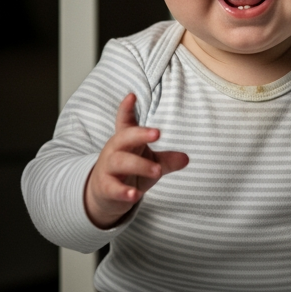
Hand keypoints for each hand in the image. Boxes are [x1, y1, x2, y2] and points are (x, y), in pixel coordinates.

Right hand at [84, 94, 189, 228]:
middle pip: (123, 137)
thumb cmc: (129, 172)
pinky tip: (134, 195)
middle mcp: (114, 151)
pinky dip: (124, 191)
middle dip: (139, 134)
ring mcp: (108, 169)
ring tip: (157, 171)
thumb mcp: (149, 163)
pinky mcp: (105, 188)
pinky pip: (113, 188)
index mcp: (125, 140)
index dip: (126, 109)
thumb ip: (167, 160)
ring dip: (139, 165)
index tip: (132, 96)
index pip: (124, 121)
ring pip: (120, 162)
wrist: (104, 194)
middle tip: (157, 133)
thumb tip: (186, 158)